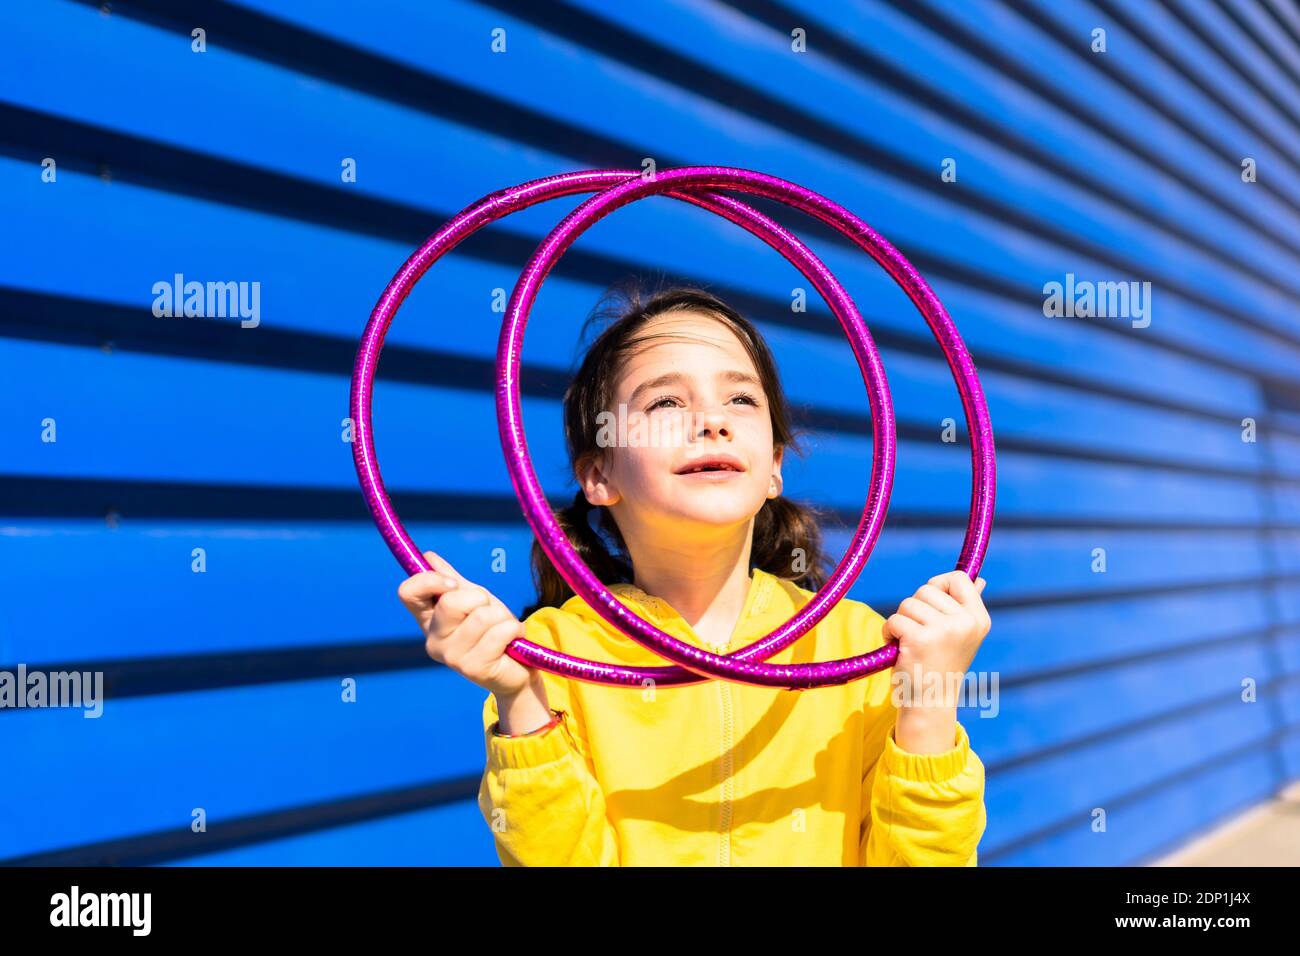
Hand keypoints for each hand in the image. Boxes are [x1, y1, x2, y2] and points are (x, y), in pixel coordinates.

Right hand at [397, 550, 536, 698]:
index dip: (430, 580)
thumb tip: (428, 557)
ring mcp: (452, 658)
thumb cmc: (491, 630)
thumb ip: (451, 579)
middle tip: (489, 613)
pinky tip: (512, 642)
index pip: (408, 593)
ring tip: (503, 630)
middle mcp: (433, 640)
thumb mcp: (472, 599)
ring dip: (502, 617)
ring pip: (482, 616)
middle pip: (451, 602)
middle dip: (481, 599)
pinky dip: (514, 630)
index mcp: (427, 619)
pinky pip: (500, 631)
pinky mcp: (474, 669)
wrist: (516, 668)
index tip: (453, 583)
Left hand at [884, 570, 990, 709]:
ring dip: (901, 621)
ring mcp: (943, 631)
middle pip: (927, 589)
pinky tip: (899, 650)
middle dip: (916, 608)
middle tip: (921, 635)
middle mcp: (965, 623)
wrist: (930, 703)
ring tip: (911, 643)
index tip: (932, 605)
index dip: (939, 585)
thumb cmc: (942, 665)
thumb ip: (967, 607)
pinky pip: (894, 619)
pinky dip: (889, 633)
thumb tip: (979, 579)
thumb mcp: (963, 635)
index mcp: (979, 619)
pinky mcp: (919, 639)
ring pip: (908, 603)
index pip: (959, 578)